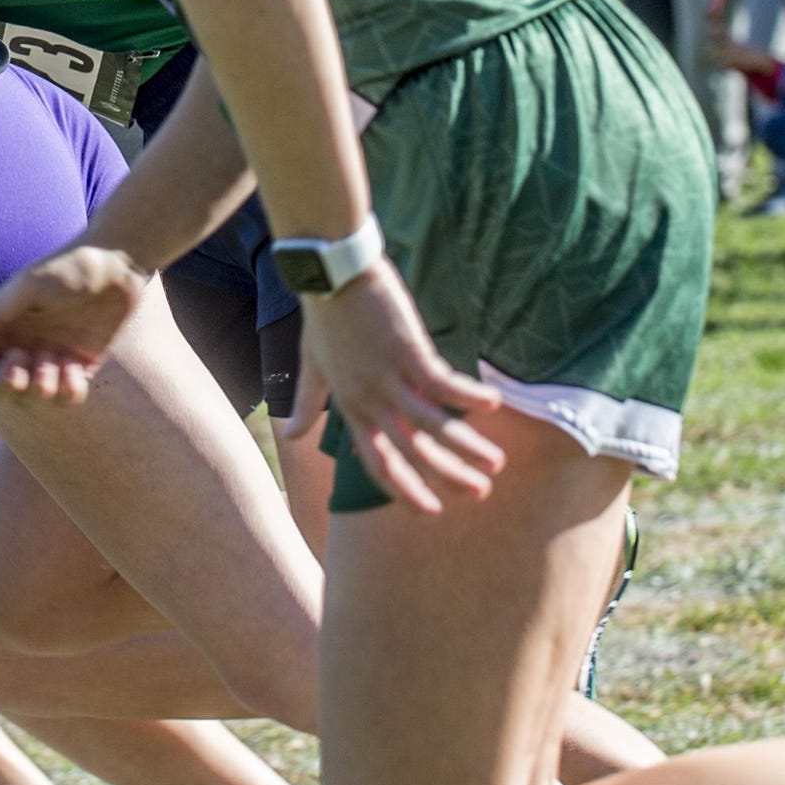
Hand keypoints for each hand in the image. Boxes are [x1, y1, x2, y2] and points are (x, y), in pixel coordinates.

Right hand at [0, 245, 149, 402]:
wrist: (116, 268)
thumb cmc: (66, 268)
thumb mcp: (26, 287)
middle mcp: (19, 349)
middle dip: (6, 383)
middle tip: (22, 356)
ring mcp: (48, 362)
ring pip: (31, 399)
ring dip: (40, 387)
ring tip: (56, 359)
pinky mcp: (77, 369)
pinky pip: (64, 398)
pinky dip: (68, 390)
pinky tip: (76, 366)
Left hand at [296, 262, 504, 512]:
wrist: (329, 274)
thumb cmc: (324, 317)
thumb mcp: (312, 366)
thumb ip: (306, 404)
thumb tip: (288, 434)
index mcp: (351, 407)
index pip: (377, 462)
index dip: (404, 490)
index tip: (431, 510)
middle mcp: (369, 400)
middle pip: (410, 453)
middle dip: (447, 477)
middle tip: (480, 494)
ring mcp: (387, 377)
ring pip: (430, 425)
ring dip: (466, 447)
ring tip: (496, 463)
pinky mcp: (405, 350)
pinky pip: (441, 383)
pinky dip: (468, 396)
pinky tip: (493, 404)